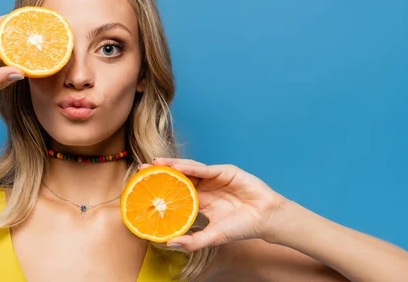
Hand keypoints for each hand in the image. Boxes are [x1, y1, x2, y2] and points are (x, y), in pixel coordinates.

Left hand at [142, 158, 287, 251]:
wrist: (266, 219)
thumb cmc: (241, 228)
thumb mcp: (213, 237)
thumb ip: (193, 241)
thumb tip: (169, 244)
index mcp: (200, 201)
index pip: (177, 192)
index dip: (162, 188)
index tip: (143, 187)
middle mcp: (205, 187)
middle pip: (179, 177)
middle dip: (161, 173)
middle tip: (141, 169)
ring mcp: (214, 177)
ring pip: (189, 170)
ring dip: (172, 165)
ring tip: (155, 163)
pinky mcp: (225, 171)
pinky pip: (204, 169)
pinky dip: (190, 168)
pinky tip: (177, 167)